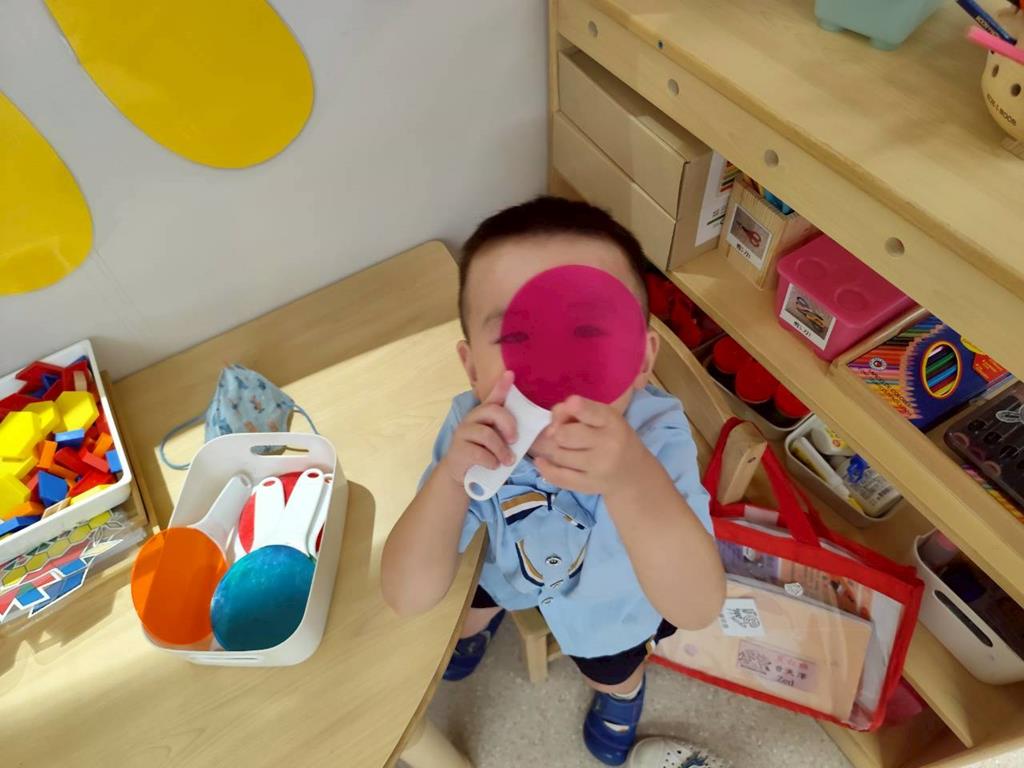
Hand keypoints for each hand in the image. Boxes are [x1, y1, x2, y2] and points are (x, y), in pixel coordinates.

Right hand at [440, 371, 517, 486]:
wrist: (460, 472)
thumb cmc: (483, 453)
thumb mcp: (495, 439)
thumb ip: (506, 431)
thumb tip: (526, 432)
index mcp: (483, 414)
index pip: (493, 397)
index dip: (502, 385)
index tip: (511, 374)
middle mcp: (471, 418)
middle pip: (492, 411)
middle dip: (508, 424)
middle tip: (515, 440)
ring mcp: (463, 433)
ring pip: (487, 435)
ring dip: (502, 450)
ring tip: (508, 461)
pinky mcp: (458, 450)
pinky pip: (479, 453)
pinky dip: (491, 461)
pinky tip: (494, 465)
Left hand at [534, 395, 654, 495]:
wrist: (633, 475)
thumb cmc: (614, 439)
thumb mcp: (605, 419)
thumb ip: (578, 411)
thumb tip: (551, 426)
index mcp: (612, 421)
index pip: (591, 412)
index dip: (577, 407)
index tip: (571, 403)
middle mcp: (608, 444)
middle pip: (565, 434)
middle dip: (558, 431)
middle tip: (564, 433)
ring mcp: (598, 467)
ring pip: (559, 454)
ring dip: (554, 449)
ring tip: (563, 447)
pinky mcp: (589, 486)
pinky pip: (558, 477)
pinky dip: (545, 468)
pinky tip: (542, 461)